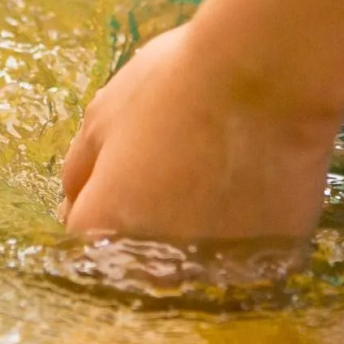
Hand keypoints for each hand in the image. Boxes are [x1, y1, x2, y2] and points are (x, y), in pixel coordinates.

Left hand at [60, 23, 343, 241]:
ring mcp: (213, 266)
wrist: (269, 76)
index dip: (103, 203)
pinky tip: (253, 185)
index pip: (85, 238)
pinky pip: (246, 252)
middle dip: (148, 225)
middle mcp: (155, 264)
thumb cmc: (174, 86)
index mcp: (103, 229)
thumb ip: (79, 171)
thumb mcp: (102, 116)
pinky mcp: (268, 258)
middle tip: (175, 172)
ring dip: (196, 232)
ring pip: (194, 261)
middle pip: (140, 259)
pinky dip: (244, 229)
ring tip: (217, 178)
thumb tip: (74, 200)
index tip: (126, 175)